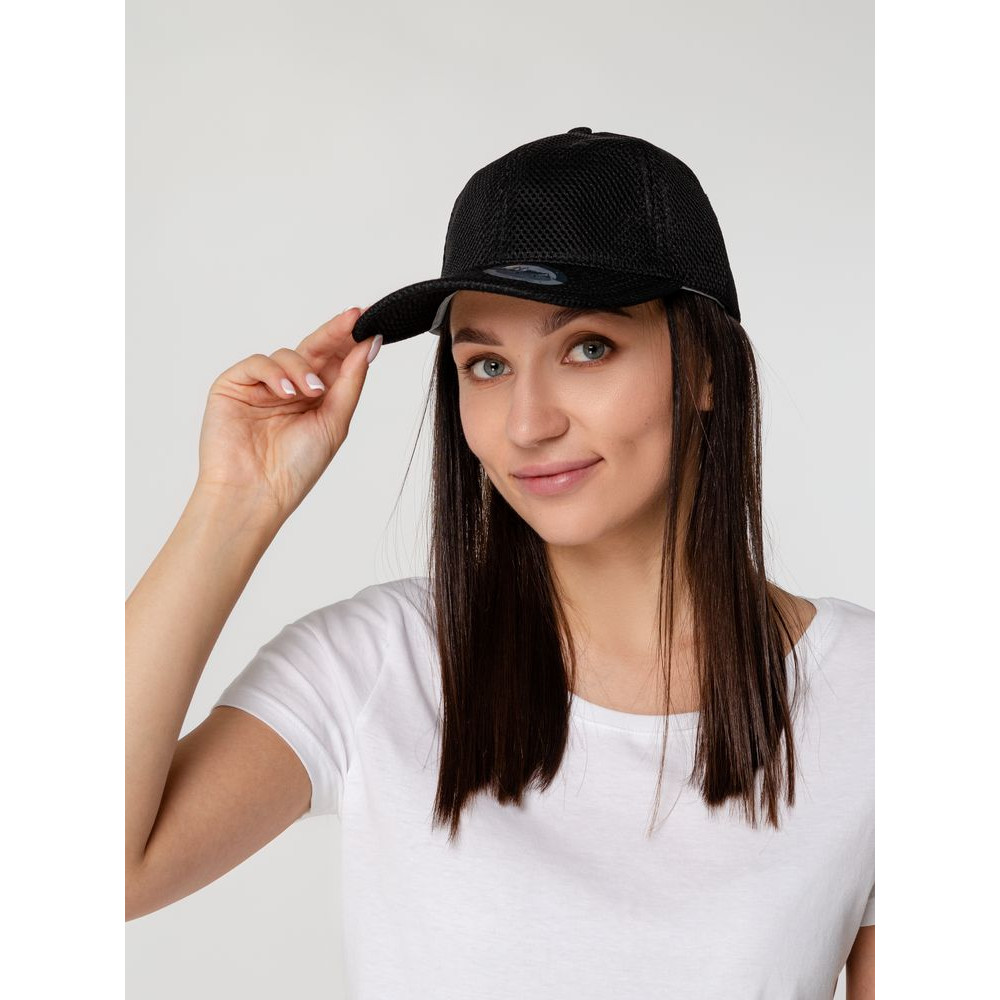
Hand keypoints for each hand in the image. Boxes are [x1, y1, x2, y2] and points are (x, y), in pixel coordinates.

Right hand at [195, 307, 380, 518]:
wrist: (256, 493)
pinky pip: (258, 363)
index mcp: (316, 398)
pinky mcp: (234, 385)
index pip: (335, 360)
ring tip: (312, 392)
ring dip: (303, 368)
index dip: (351, 340)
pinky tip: (286, 392)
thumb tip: (369, 345)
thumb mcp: (335, 422)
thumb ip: (351, 382)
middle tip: (354, 318)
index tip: (370, 319)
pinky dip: (275, 372)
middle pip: (314, 348)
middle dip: (335, 333)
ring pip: (287, 353)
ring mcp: (262, 386)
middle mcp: (290, 388)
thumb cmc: (296, 467)